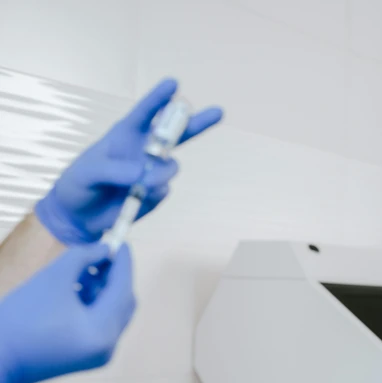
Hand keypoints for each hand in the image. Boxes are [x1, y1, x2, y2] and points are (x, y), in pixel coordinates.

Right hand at [0, 243, 135, 382]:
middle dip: (114, 276)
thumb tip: (105, 248)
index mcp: (102, 332)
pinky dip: (94, 304)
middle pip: (123, 303)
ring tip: (85, 269)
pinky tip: (78, 288)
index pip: (123, 290)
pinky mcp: (86, 356)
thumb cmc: (20, 318)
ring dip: (103, 289)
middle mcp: (107, 347)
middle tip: (102, 254)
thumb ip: (83, 257)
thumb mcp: (53, 278)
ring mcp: (98, 355)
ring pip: (112, 313)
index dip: (124, 263)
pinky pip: (100, 324)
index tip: (122, 241)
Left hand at [35, 78, 222, 244]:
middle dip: (198, 122)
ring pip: (171, 167)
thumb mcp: (89, 172)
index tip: (173, 83)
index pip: (145, 113)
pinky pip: (163, 191)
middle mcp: (144, 150)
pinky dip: (151, 195)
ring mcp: (152, 172)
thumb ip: (116, 169)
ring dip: (160, 174)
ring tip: (140, 186)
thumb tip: (147, 174)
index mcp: (126, 135)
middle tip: (219, 112)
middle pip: (177, 134)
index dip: (159, 98)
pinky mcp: (156, 193)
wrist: (79, 216)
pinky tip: (134, 200)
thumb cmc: (79, 184)